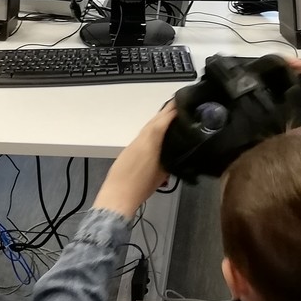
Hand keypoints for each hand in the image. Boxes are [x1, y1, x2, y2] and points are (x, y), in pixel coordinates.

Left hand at [95, 102, 176, 218]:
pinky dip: (151, 128)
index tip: (182, 104)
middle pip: (154, 121)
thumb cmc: (141, 187)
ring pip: (147, 127)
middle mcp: (141, 140)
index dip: (172, 112)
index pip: (162, 122)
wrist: (118, 195)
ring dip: (158, 119)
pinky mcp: (128, 149)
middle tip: (178, 104)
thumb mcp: (162, 174)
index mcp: (150, 143)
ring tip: (170, 116)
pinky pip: (142, 134)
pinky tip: (156, 132)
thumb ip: (170, 159)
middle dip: (166, 111)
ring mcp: (133, 144)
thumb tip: (177, 152)